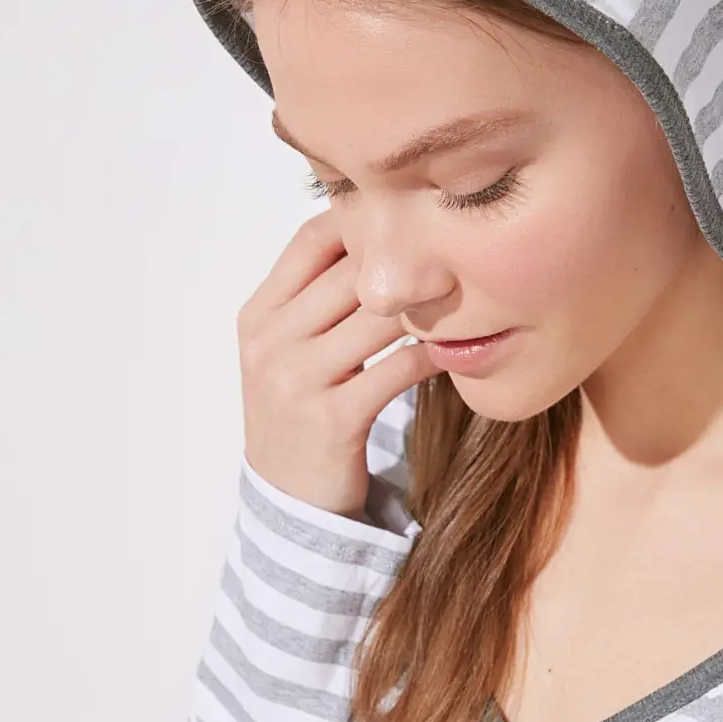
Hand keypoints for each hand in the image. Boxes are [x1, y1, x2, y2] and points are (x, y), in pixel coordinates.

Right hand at [236, 211, 438, 519]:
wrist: (290, 499)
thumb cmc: (302, 413)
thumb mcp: (290, 350)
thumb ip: (319, 299)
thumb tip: (380, 236)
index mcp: (258, 315)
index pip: (311, 239)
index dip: (364, 222)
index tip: (412, 226)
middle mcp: (270, 342)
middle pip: (352, 272)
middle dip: (408, 264)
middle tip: (458, 257)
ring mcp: (297, 381)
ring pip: (379, 317)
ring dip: (428, 307)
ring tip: (464, 300)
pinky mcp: (333, 420)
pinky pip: (398, 369)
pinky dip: (432, 355)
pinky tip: (455, 350)